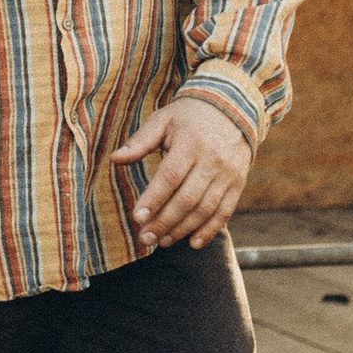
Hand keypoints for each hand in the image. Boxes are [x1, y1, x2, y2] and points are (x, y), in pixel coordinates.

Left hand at [111, 97, 251, 250]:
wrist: (232, 109)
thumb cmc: (189, 117)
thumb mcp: (163, 120)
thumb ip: (139, 141)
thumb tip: (115, 159)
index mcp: (190, 142)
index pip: (170, 176)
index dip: (154, 199)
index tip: (137, 217)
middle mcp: (212, 160)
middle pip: (187, 198)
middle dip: (164, 221)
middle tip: (145, 237)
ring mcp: (228, 174)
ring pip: (205, 209)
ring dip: (182, 229)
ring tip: (162, 241)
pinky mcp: (238, 183)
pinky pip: (225, 212)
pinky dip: (210, 230)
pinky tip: (192, 243)